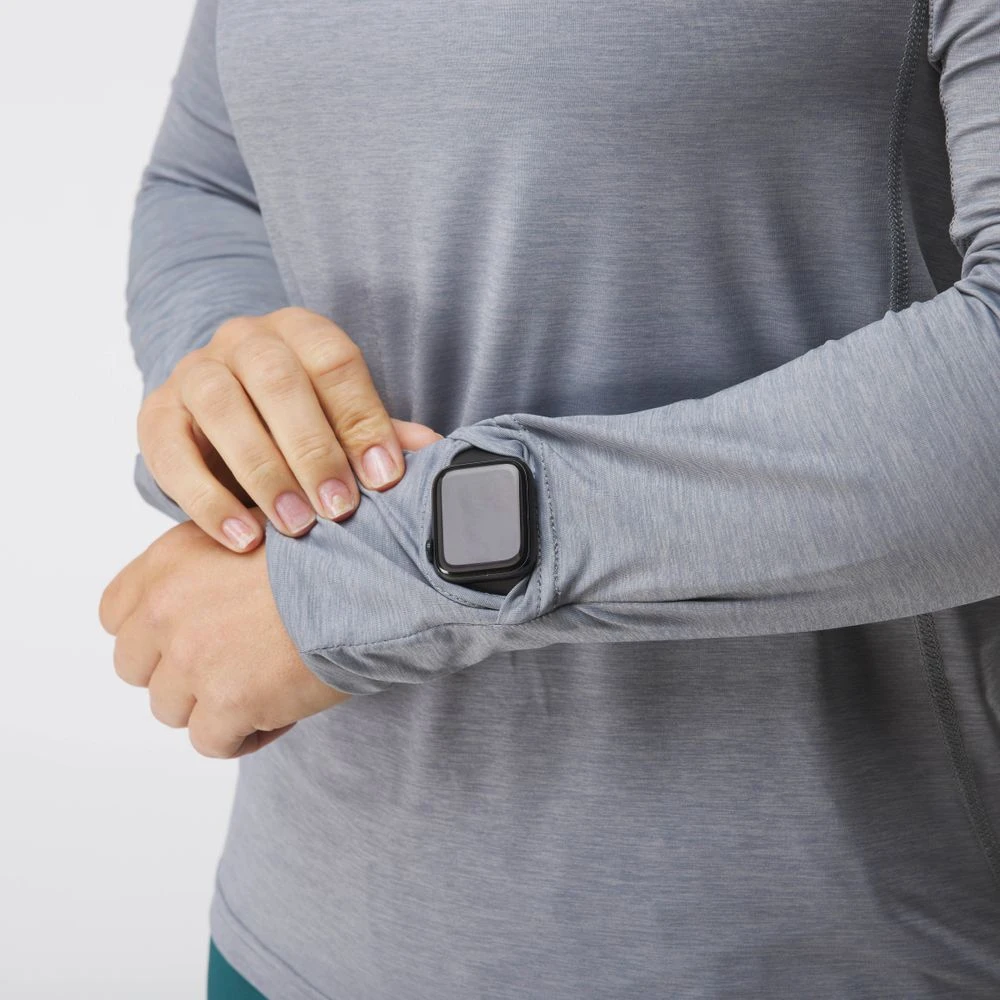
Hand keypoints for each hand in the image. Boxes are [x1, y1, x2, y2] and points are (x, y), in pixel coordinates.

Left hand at [99, 514, 347, 758]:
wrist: (372, 576)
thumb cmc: (328, 551)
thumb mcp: (250, 532)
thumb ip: (207, 567)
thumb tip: (201, 604)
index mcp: (168, 561)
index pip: (116, 615)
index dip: (153, 635)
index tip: (193, 637)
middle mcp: (167, 608)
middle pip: (136, 669)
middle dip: (180, 673)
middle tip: (234, 664)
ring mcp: (193, 657)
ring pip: (171, 709)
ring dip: (213, 705)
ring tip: (265, 686)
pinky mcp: (227, 701)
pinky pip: (212, 742)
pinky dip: (245, 735)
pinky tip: (281, 710)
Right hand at [138, 306, 442, 551]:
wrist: (225, 423)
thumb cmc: (300, 424)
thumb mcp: (341, 423)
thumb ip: (378, 434)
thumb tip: (431, 453)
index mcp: (300, 332)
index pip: (333, 361)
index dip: (361, 419)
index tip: (385, 478)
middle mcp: (244, 340)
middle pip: (276, 378)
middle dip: (312, 448)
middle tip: (338, 509)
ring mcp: (194, 372)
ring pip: (221, 407)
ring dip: (262, 472)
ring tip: (295, 527)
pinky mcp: (156, 415)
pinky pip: (170, 451)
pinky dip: (206, 500)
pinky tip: (241, 538)